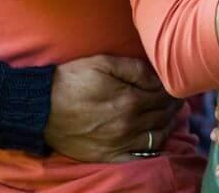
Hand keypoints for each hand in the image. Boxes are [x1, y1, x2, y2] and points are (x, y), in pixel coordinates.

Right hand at [45, 55, 181, 161]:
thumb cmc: (73, 78)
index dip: (172, 90)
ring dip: (166, 125)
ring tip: (168, 115)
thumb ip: (135, 69)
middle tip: (177, 98)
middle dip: (172, 106)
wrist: (41, 106)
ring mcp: (117, 144)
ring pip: (155, 137)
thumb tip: (158, 77)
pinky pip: (137, 157)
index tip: (176, 85)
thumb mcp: (105, 62)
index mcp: (129, 101)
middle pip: (162, 116)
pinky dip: (151, 149)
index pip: (163, 96)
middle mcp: (127, 126)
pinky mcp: (105, 156)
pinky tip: (154, 138)